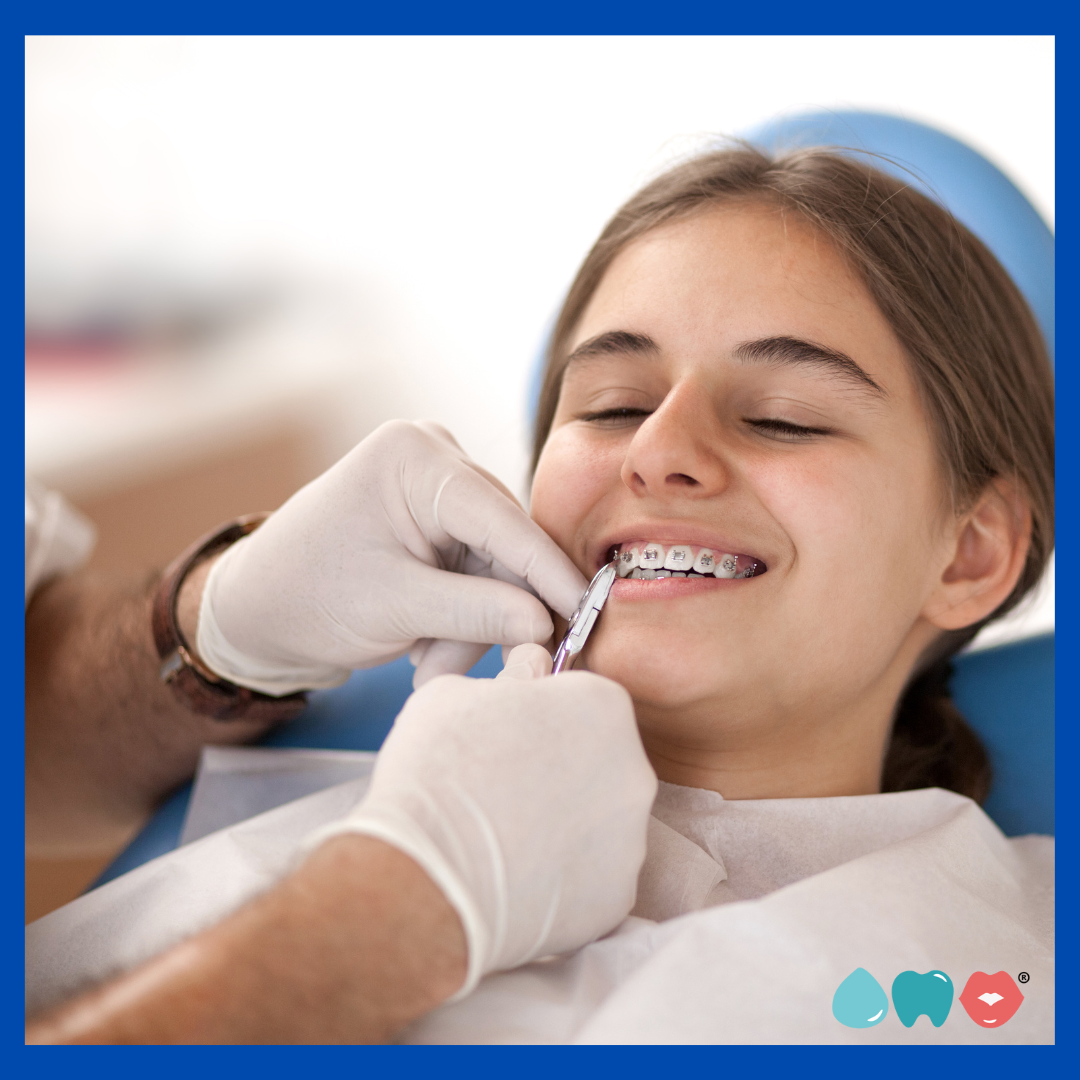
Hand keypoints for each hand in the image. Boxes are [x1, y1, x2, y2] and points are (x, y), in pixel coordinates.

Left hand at [195, 420, 587, 692]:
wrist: (256, 610)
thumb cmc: (306, 597)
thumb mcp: (394, 608)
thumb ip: (476, 613)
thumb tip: (546, 623)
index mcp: (413, 459)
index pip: (501, 517)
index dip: (549, 571)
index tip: (589, 613)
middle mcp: (432, 459)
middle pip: (504, 545)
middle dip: (493, 615)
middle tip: (470, 670)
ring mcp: (436, 488)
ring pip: (495, 567)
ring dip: (471, 627)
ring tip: (425, 667)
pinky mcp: (438, 520)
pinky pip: (478, 573)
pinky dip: (460, 619)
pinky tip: (425, 647)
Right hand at [305, 644, 656, 997]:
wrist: (425, 877)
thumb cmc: (437, 770)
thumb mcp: (459, 691)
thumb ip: (514, 675)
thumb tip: (533, 667)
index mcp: (604, 706)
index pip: (583, 700)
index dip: (541, 715)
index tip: (508, 733)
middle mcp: (635, 770)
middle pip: (599, 761)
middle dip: (560, 769)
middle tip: (503, 786)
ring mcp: (631, 840)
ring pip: (598, 822)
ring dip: (563, 824)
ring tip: (505, 835)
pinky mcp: (616, 899)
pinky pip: (593, 877)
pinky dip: (562, 877)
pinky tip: (517, 875)